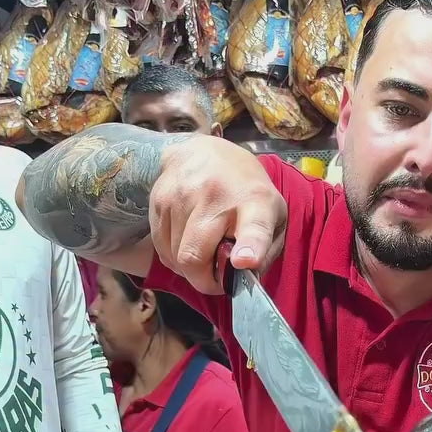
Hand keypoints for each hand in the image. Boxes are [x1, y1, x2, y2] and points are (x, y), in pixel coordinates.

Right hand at [149, 136, 287, 294]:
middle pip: (195, 257)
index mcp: (255, 202)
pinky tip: (186, 241)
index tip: (245, 261)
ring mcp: (181, 195)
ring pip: (176, 257)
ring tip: (203, 250)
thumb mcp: (272, 215)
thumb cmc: (244, 191)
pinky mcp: (158, 199)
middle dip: (204, 280)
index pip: (253, 227)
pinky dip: (173, 255)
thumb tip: (243, 277)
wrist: (204, 152)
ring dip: (188, 266)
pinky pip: (161, 248)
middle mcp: (214, 194)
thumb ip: (265, 250)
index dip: (250, 248)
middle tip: (215, 277)